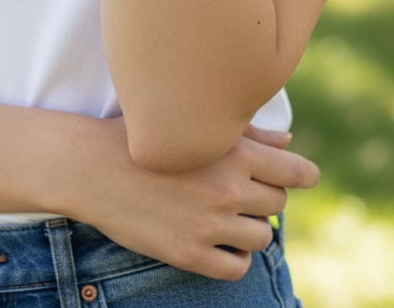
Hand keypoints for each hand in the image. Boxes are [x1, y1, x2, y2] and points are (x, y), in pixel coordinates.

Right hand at [69, 120, 318, 281]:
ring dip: (251, 226)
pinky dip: (235, 256)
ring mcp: (209, 225)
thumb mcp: (192, 125)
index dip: (303, 175)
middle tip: (238, 188)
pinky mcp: (190, 254)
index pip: (294, 172)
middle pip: (277, 202)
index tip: (302, 176)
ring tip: (226, 215)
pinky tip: (218, 242)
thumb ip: (246, 135)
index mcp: (232, 152)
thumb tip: (287, 147)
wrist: (90, 166)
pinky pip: (237, 268)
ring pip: (262, 236)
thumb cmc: (141, 137)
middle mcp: (226, 189)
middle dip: (264, 195)